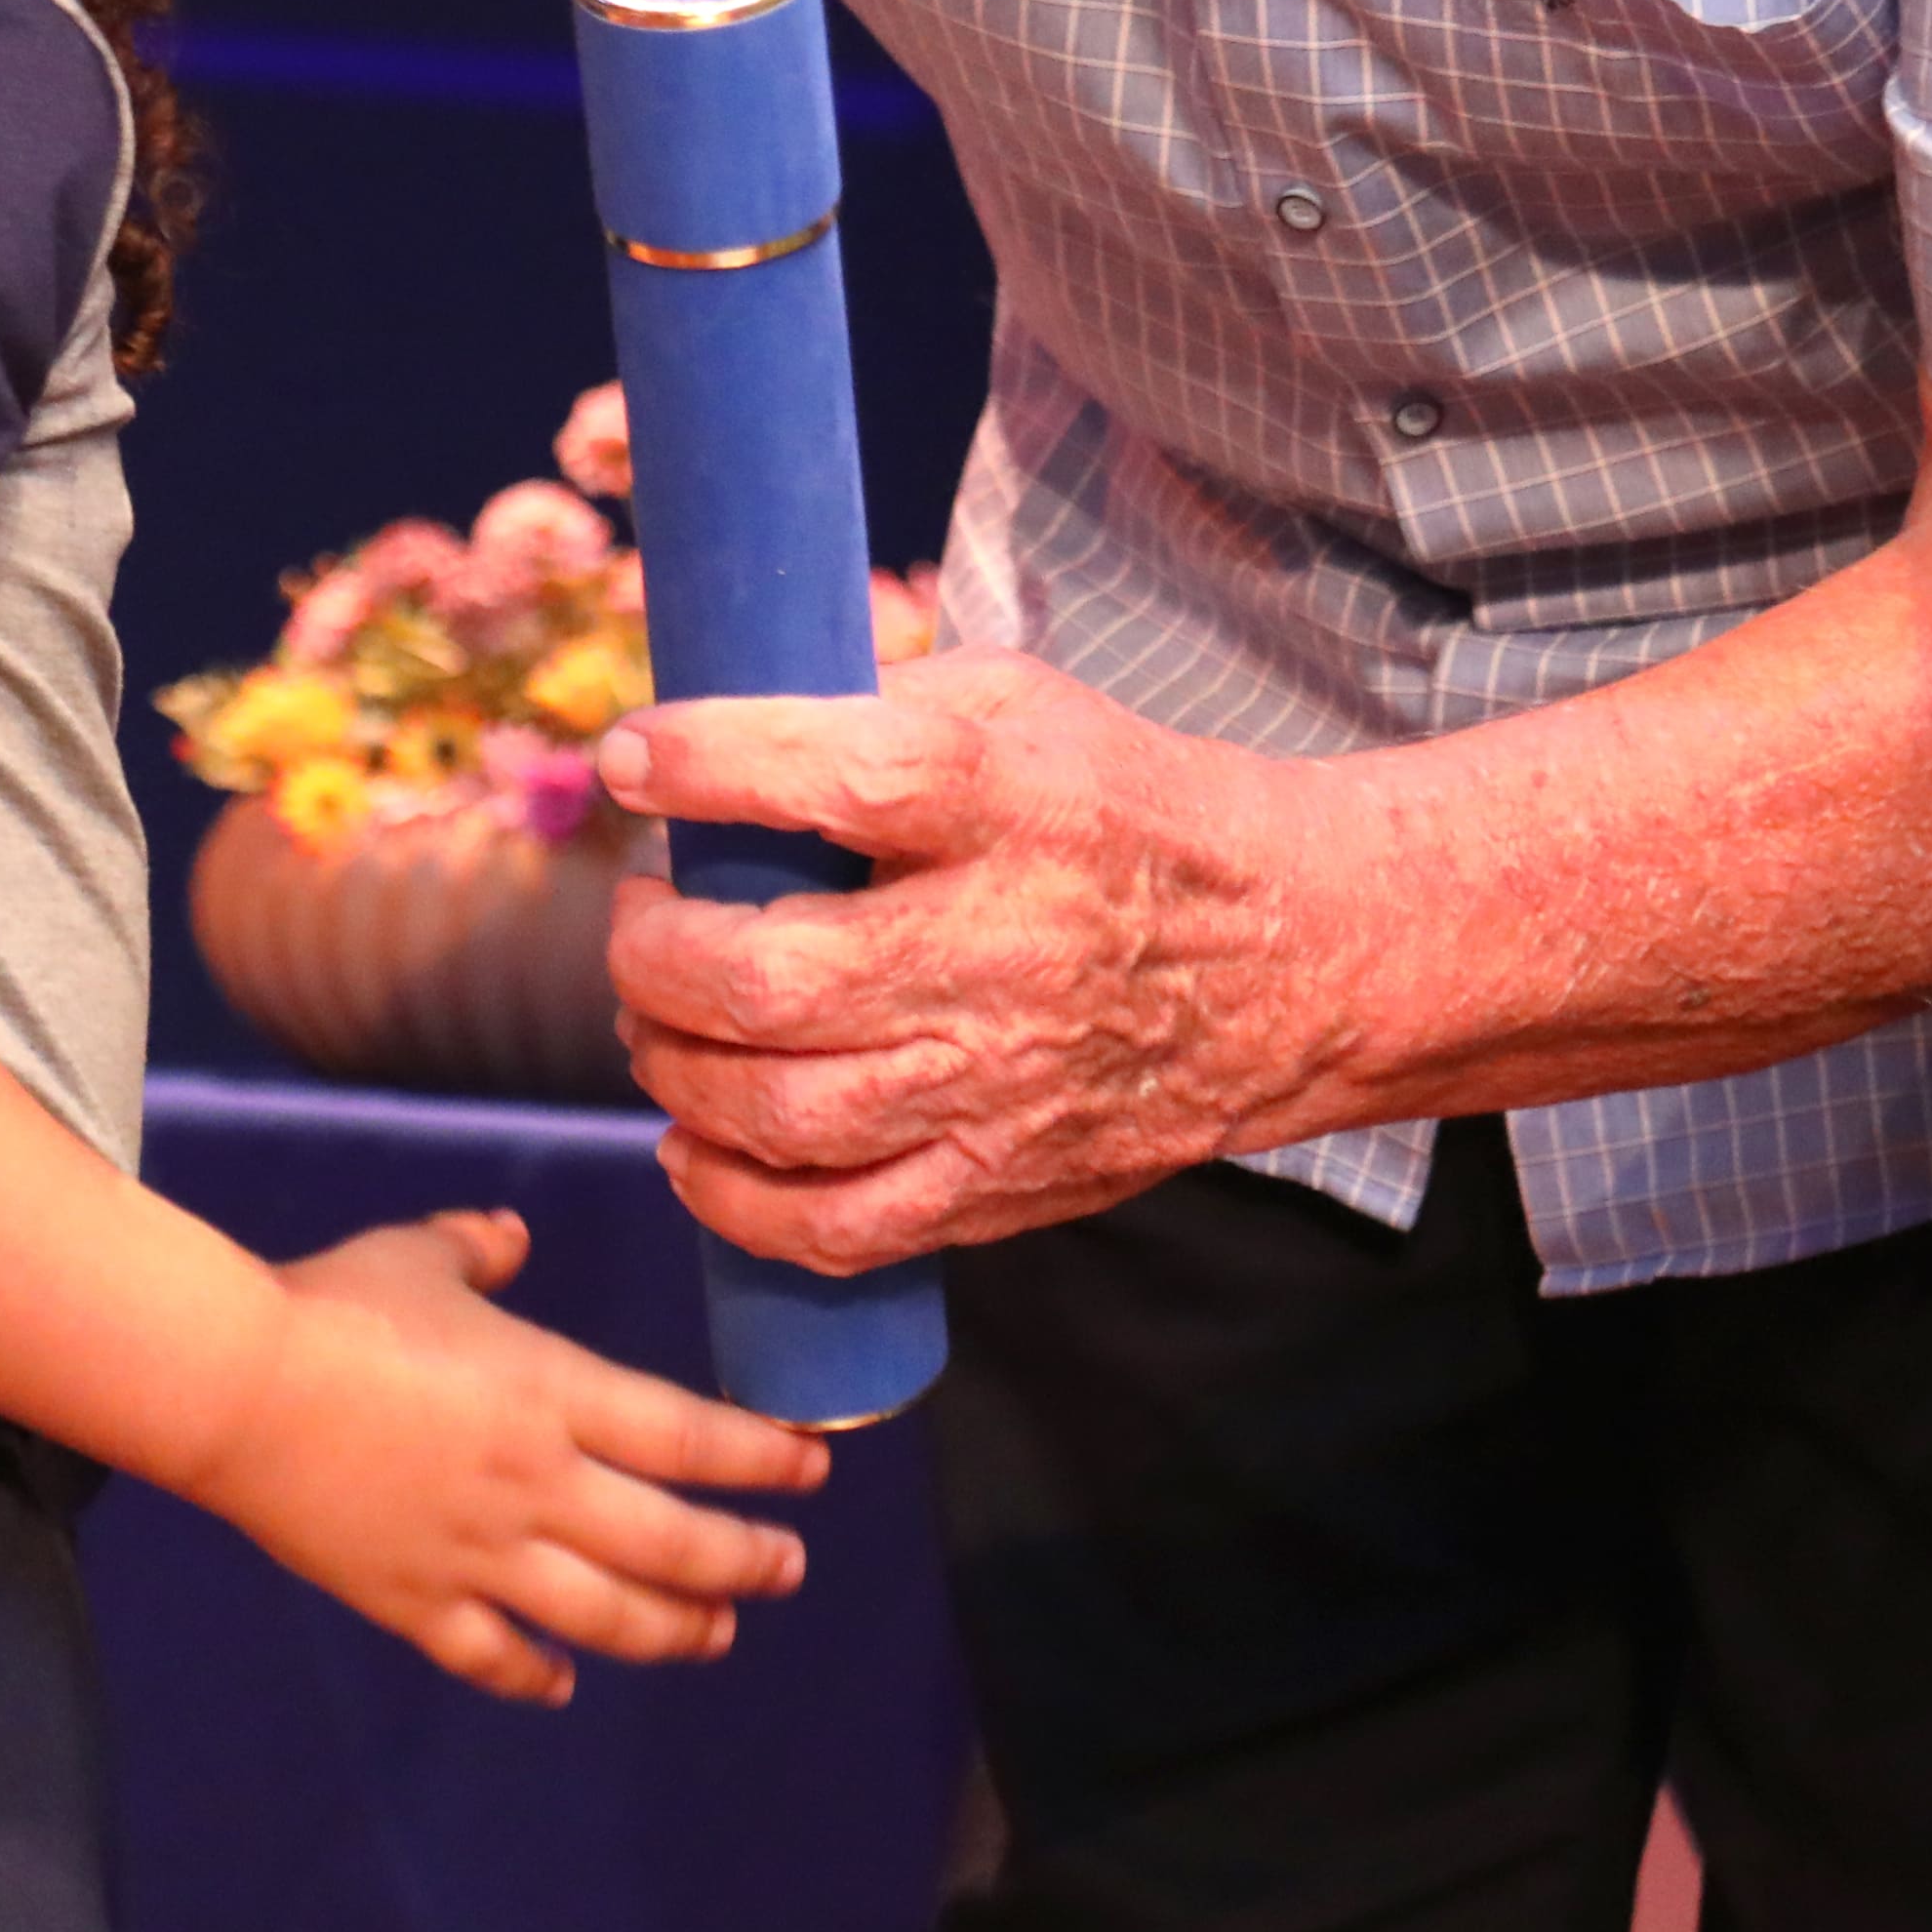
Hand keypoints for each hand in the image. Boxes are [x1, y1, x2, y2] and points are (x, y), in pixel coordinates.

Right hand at [182, 1207, 830, 1704]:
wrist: (235, 1387)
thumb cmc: (332, 1305)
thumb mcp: (419, 1252)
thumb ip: (478, 1246)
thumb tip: (511, 1235)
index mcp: (551, 1392)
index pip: (688, 1437)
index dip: (760, 1459)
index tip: (811, 1471)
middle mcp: (534, 1483)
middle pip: (669, 1542)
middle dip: (742, 1561)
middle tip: (786, 1570)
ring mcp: (476, 1553)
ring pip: (602, 1615)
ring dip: (671, 1630)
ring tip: (715, 1635)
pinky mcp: (411, 1600)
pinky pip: (490, 1655)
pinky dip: (532, 1676)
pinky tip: (561, 1686)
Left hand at [596, 648, 1349, 1267]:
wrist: (1296, 956)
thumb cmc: (1132, 810)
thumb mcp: (1026, 704)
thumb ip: (877, 704)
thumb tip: (713, 732)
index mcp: (1012, 805)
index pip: (838, 779)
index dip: (708, 761)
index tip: (634, 755)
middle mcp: (1000, 950)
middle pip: (770, 978)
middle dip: (652, 952)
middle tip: (641, 917)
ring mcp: (1000, 1084)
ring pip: (778, 1113)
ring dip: (673, 1067)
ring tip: (660, 1020)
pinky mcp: (1004, 1181)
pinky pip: (835, 1227)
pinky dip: (731, 1199)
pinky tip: (693, 1145)